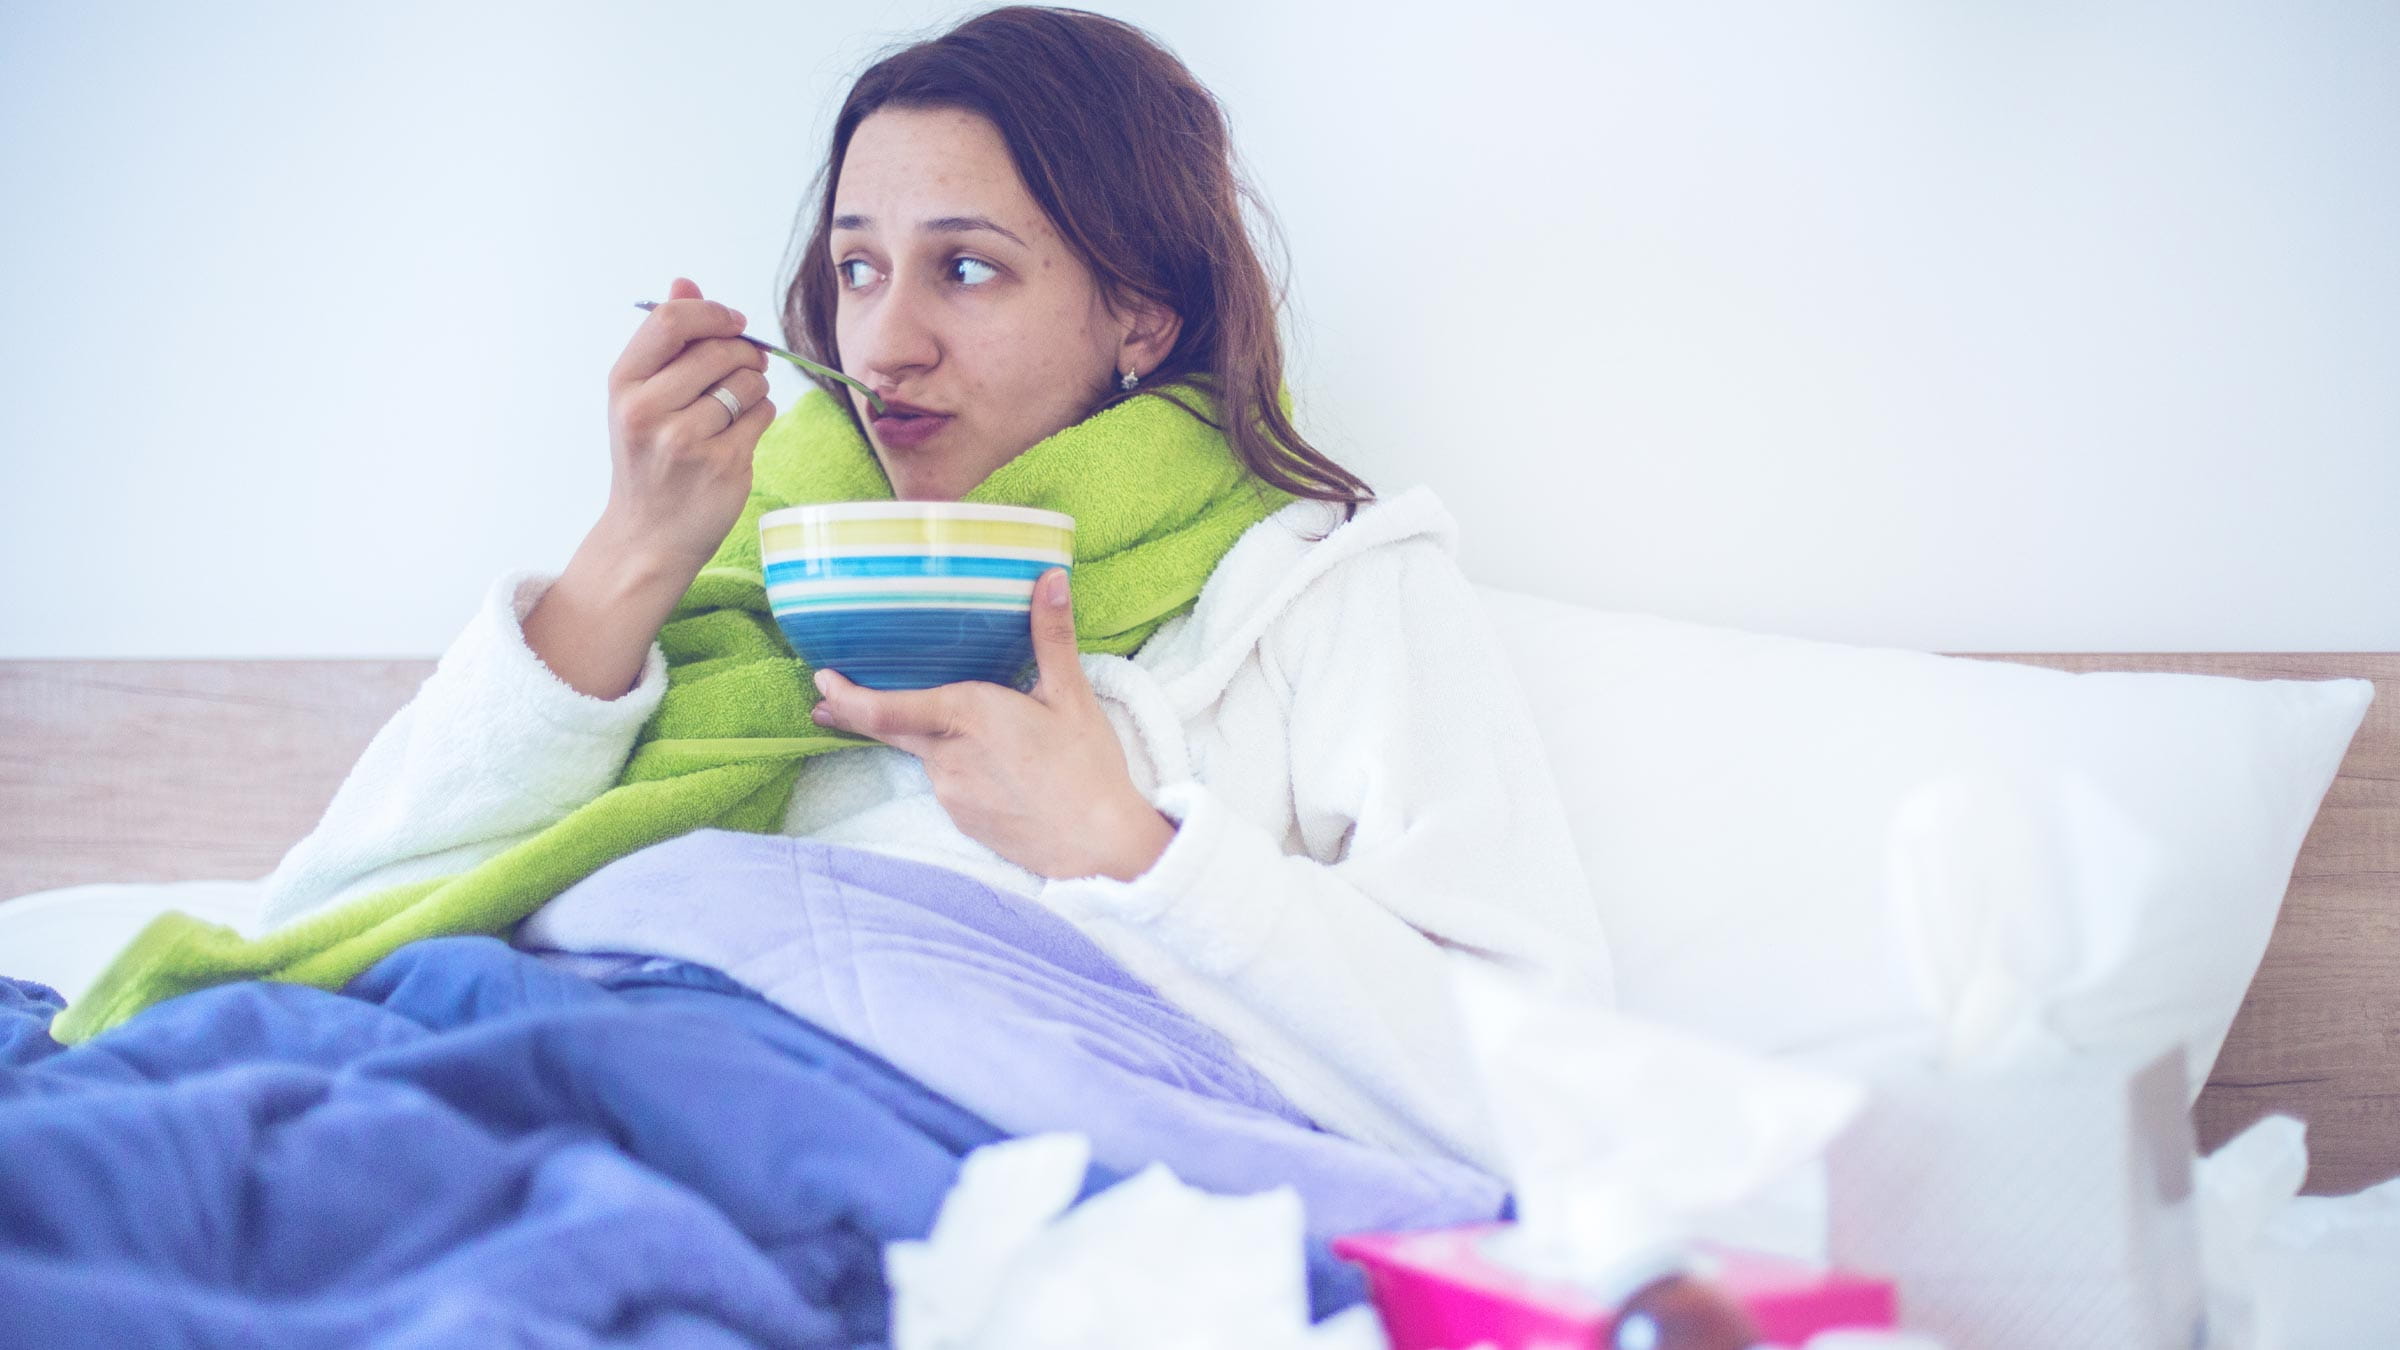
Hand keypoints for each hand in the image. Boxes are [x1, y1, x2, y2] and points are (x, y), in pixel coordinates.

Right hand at [601, 276, 775, 574]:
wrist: (648, 535)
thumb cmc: (649, 458)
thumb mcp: (641, 397)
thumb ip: (665, 340)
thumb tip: (686, 282)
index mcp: (624, 385)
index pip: (671, 321)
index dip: (712, 313)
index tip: (734, 322)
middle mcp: (648, 411)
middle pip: (720, 350)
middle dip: (744, 354)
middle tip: (744, 369)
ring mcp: (685, 441)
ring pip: (749, 382)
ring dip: (755, 387)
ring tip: (735, 407)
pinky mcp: (723, 465)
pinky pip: (764, 414)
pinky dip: (762, 416)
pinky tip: (740, 434)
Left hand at [809, 569, 1177, 881]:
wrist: (1098, 847)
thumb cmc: (1087, 768)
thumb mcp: (1072, 695)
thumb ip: (1051, 635)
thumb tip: (1050, 578)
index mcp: (967, 713)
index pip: (886, 707)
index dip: (846, 697)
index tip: (822, 681)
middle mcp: (946, 755)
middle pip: (890, 728)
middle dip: (853, 712)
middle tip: (826, 698)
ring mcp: (949, 791)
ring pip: (925, 753)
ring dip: (929, 738)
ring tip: (967, 731)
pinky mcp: (959, 818)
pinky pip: (945, 781)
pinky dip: (954, 766)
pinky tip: (989, 766)